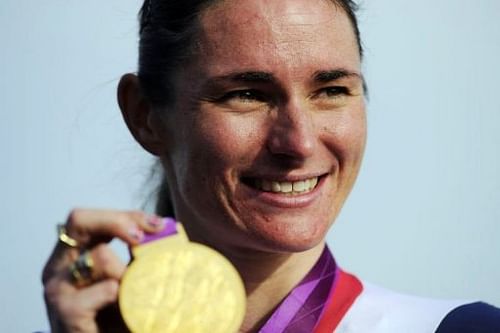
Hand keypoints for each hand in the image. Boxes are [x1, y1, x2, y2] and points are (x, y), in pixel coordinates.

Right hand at [42, 209, 164, 332]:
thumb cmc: (116, 319)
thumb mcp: (129, 280)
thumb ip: (140, 255)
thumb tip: (170, 228)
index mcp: (72, 255)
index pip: (90, 218)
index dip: (124, 215)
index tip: (158, 224)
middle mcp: (58, 267)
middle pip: (79, 220)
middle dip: (117, 221)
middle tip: (144, 236)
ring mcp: (58, 288)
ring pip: (100, 256)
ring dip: (128, 272)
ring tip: (136, 295)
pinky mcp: (66, 311)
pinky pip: (107, 288)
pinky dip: (124, 296)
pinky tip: (126, 312)